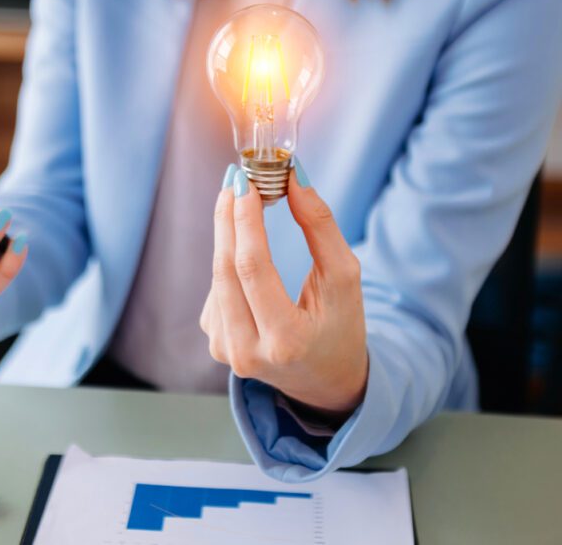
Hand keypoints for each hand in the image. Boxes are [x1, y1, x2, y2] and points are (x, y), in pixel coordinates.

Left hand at [200, 162, 367, 417]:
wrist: (326, 382)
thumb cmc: (341, 326)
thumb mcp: (344, 278)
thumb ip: (320, 228)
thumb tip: (293, 178)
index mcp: (286, 341)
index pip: (253, 268)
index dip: (245, 221)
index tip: (246, 183)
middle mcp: (248, 352)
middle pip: (225, 270)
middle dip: (228, 219)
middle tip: (235, 181)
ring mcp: (227, 352)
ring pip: (218, 278)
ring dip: (226, 236)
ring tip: (241, 203)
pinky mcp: (216, 345)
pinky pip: (217, 292)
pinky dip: (228, 264)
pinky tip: (244, 252)